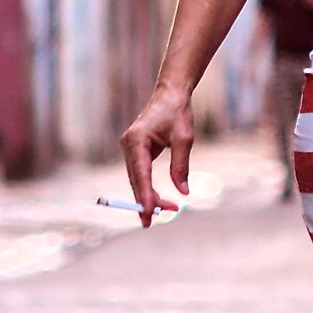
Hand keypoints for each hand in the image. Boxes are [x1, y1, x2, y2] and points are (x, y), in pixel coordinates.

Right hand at [119, 82, 193, 224]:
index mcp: (137, 140)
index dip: (144, 197)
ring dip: (149, 197)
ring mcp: (129, 149)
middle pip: (136, 181)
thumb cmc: (177, 113)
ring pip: (136, 181)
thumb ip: (181, 166)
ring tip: (170, 210)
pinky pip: (139, 175)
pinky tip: (158, 200)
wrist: (170, 95)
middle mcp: (128, 145)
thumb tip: (183, 192)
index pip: (140, 174)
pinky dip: (147, 188)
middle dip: (148, 201)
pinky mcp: (134, 151)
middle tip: (164, 217)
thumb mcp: (184, 139)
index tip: (149, 215)